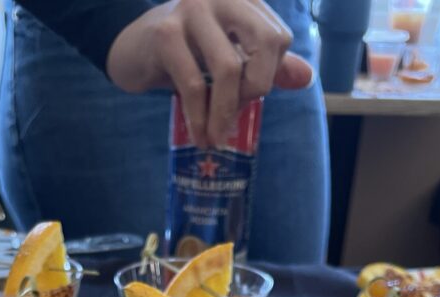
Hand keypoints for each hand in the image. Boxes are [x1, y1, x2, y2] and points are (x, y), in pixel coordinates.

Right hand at [106, 0, 312, 148]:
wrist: (132, 50)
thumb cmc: (187, 54)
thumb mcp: (230, 57)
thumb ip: (268, 64)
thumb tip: (307, 77)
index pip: (278, 38)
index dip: (268, 75)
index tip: (247, 98)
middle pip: (266, 43)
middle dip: (257, 89)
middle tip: (237, 117)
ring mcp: (192, 9)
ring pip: (228, 69)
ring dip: (224, 114)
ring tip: (214, 139)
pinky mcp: (165, 33)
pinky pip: (194, 84)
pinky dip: (199, 118)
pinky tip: (199, 136)